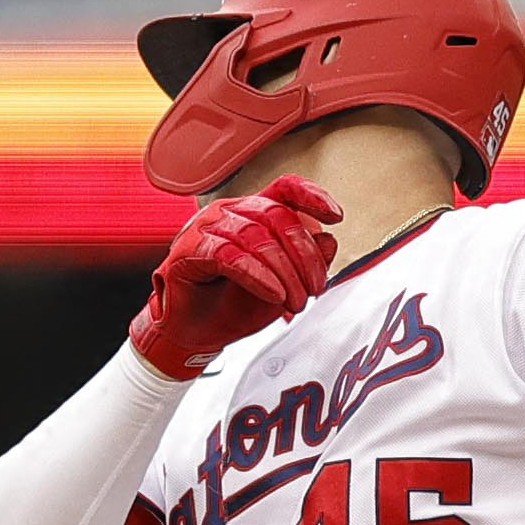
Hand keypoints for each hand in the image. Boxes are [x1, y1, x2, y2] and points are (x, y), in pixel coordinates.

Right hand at [126, 179, 334, 378]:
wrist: (198, 334)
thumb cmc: (234, 305)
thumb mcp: (284, 285)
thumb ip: (307, 262)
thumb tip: (329, 240)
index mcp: (252, 213)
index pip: (284, 190)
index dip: (312, 196)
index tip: (335, 217)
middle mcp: (229, 213)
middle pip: (277, 215)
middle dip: (304, 255)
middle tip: (314, 288)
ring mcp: (205, 228)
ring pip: (255, 236)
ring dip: (283, 272)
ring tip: (294, 301)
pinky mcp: (188, 250)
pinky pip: (229, 255)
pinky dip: (257, 275)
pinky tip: (273, 293)